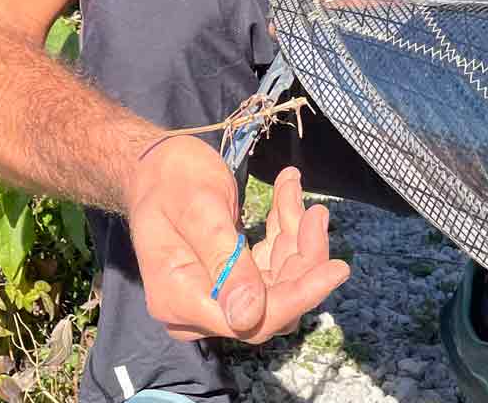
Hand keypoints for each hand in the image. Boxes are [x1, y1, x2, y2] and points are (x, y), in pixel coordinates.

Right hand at [125, 137, 348, 342]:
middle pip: (272, 304)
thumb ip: (223, 262)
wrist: (151, 166)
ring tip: (294, 189)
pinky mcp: (230, 280)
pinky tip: (287, 192)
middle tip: (316, 212)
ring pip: (278, 283)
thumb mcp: (198, 210)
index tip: (336, 268)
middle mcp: (197, 309)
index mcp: (180, 299)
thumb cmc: (168, 179)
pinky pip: (271, 267)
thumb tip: (248, 317)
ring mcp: (214, 296)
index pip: (252, 321)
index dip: (298, 297)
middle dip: (301, 259)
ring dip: (294, 239)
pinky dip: (283, 231)